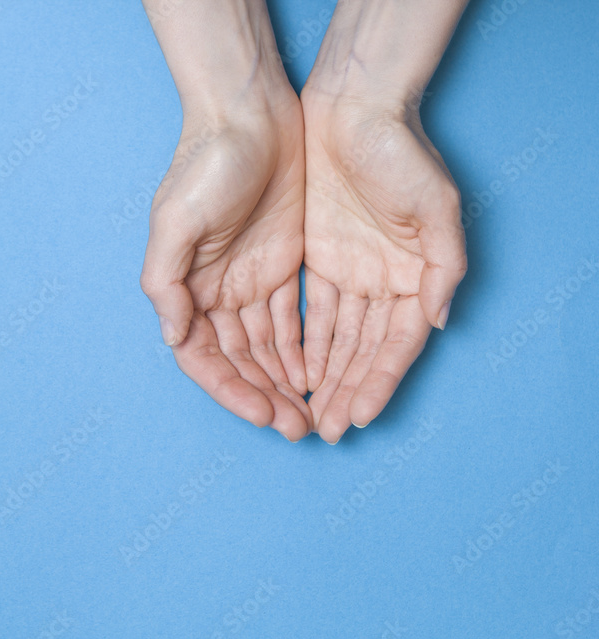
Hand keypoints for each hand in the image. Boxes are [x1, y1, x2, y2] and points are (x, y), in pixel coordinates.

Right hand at [141, 87, 311, 439]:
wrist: (249, 113)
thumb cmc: (205, 163)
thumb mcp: (174, 222)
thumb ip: (166, 284)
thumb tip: (174, 337)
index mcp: (186, 288)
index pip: (203, 357)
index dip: (230, 390)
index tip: (262, 414)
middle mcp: (215, 292)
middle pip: (239, 361)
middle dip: (264, 396)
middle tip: (297, 428)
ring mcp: (250, 280)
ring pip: (267, 347)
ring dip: (285, 382)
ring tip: (311, 413)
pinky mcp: (283, 264)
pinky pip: (293, 319)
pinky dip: (303, 349)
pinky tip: (318, 374)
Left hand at [301, 90, 466, 443]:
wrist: (352, 108)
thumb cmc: (399, 151)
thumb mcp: (435, 204)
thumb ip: (444, 265)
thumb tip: (437, 321)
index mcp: (414, 276)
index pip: (394, 344)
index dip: (378, 381)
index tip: (359, 415)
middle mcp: (382, 282)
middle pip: (361, 350)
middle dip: (345, 391)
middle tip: (326, 431)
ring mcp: (349, 272)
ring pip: (334, 339)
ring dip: (322, 377)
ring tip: (306, 414)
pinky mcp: (316, 258)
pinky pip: (308, 313)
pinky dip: (302, 344)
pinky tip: (292, 373)